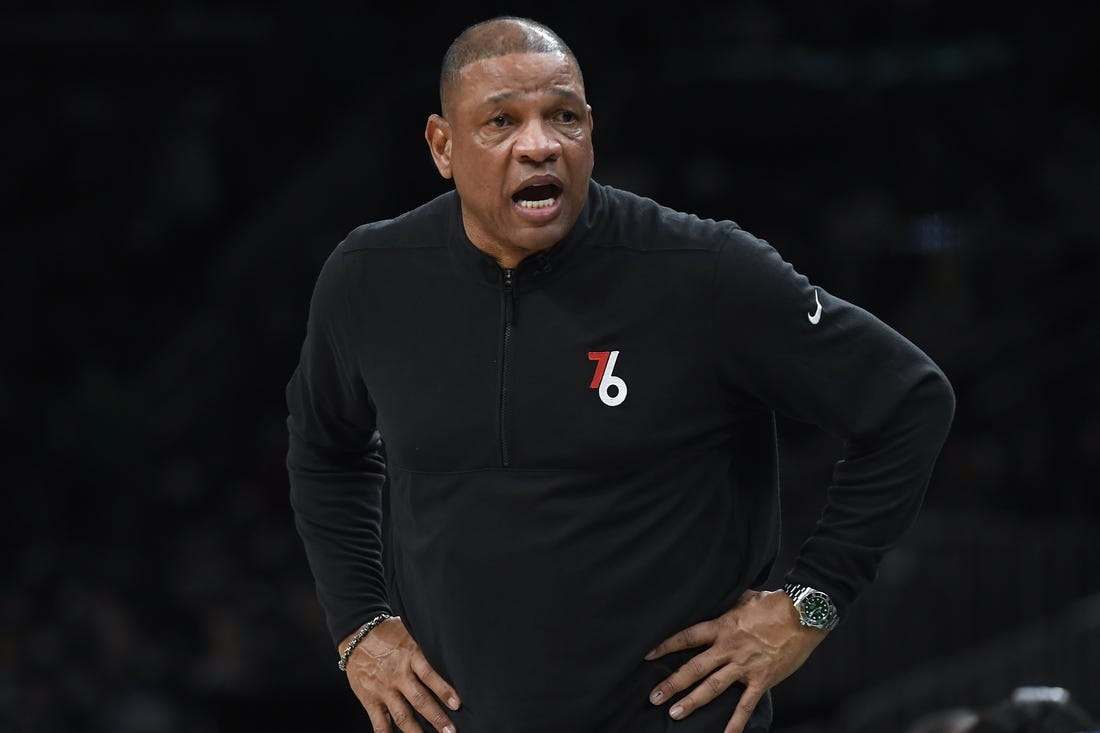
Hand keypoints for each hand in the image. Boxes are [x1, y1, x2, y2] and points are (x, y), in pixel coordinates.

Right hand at [341, 617, 461, 732]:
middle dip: (436, 718)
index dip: (444, 690)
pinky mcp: (370, 700)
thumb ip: (425, 647)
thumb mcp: (410, 632)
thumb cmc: (387, 633)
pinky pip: (380, 724)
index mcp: (410, 656)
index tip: (457, 704)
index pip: (429, 675)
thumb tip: (449, 652)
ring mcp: (383, 690)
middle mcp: (397, 675)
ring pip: (402, 716)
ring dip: (417, 732)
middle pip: (419, 700)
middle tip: (450, 731)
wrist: (357, 636)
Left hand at [645, 590, 827, 732]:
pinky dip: (736, 723)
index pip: (687, 637)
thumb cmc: (776, 603)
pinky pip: (745, 705)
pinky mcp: (761, 680)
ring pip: (713, 687)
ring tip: (675, 713)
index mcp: (722, 627)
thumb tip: (721, 597)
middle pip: (693, 667)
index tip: (648, 654)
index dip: (666, 645)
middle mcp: (728, 648)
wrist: (804, 614)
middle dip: (672, 683)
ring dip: (693, 701)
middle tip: (654, 697)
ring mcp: (744, 666)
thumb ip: (730, 604)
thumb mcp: (746, 597)